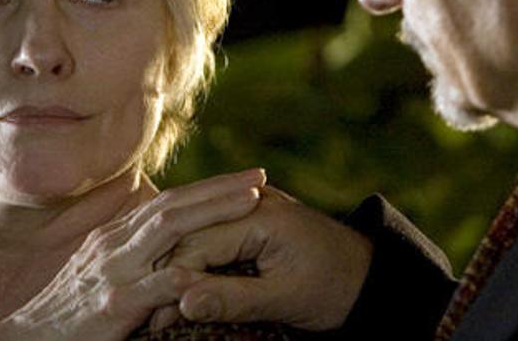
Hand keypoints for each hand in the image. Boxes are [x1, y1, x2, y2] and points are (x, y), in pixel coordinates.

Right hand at [0, 169, 265, 340]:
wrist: (27, 339)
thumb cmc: (71, 312)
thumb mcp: (102, 274)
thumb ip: (133, 256)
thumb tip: (168, 244)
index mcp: (117, 236)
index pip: (169, 202)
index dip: (207, 189)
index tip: (243, 180)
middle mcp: (116, 244)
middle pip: (175, 205)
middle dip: (220, 189)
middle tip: (260, 175)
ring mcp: (115, 271)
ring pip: (170, 231)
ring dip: (214, 212)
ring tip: (252, 202)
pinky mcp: (113, 304)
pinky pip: (153, 285)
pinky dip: (182, 274)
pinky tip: (211, 266)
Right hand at [157, 186, 373, 330]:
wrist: (367, 276)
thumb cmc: (332, 288)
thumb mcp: (284, 299)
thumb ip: (234, 299)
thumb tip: (183, 301)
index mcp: (261, 214)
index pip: (197, 243)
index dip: (173, 281)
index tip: (157, 315)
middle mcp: (252, 202)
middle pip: (190, 234)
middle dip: (170, 273)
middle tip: (150, 313)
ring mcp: (251, 208)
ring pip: (195, 234)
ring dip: (177, 266)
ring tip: (160, 304)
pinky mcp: (250, 221)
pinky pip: (209, 237)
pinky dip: (194, 261)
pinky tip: (181, 286)